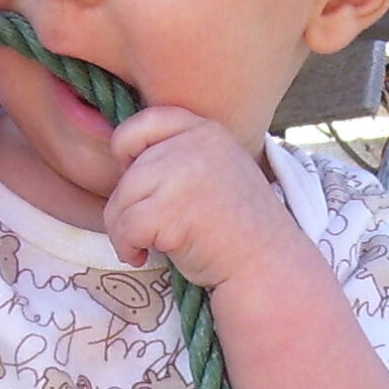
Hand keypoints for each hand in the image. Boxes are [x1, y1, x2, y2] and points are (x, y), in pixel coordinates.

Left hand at [103, 106, 304, 289]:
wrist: (267, 268)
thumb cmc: (237, 230)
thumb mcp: (217, 172)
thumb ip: (180, 156)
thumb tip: (123, 160)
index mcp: (207, 132)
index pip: (146, 121)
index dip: (129, 150)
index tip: (142, 185)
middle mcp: (196, 145)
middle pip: (129, 169)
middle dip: (127, 205)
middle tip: (146, 230)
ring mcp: (184, 175)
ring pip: (122, 198)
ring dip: (122, 229)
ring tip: (143, 246)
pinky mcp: (171, 209)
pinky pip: (125, 225)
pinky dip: (126, 247)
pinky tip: (142, 256)